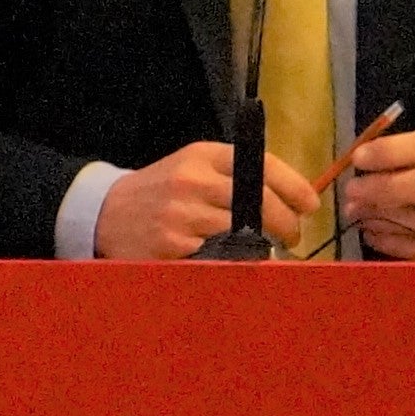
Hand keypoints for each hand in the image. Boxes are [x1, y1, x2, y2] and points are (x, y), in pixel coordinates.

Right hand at [92, 139, 321, 260]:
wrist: (105, 212)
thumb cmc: (161, 192)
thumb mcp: (192, 169)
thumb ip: (234, 176)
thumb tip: (289, 201)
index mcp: (203, 155)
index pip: (261, 165)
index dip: (294, 186)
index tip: (310, 205)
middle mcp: (193, 179)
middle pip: (259, 200)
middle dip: (285, 222)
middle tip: (292, 236)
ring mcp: (181, 211)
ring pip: (242, 229)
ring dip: (263, 243)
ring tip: (266, 249)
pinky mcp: (171, 242)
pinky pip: (218, 253)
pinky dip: (233, 258)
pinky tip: (236, 260)